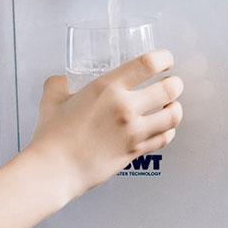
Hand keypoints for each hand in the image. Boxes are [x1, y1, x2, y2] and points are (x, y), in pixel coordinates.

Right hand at [27, 52, 182, 199]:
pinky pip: (165, 138)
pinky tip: (163, 127)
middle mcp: (125, 107)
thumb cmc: (52, 135)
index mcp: (107, 87)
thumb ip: (59, 83)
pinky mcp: (135, 152)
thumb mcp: (52, 98)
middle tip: (171, 82)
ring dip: (175, 107)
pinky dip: (169, 131)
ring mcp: (133, 131)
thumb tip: (63, 79)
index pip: (148, 64)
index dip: (163, 57)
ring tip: (170, 105)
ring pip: (173, 116)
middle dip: (175, 83)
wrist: (55, 169)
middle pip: (169, 89)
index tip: (165, 59)